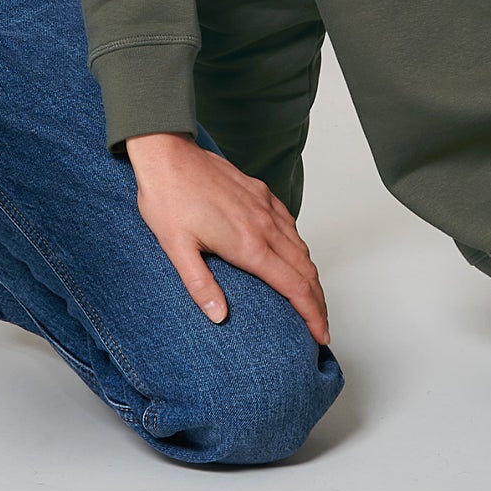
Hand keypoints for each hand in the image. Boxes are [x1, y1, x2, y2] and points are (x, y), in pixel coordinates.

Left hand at [124, 132, 329, 342]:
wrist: (168, 156)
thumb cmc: (168, 199)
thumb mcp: (176, 248)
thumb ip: (200, 284)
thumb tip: (219, 316)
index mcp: (248, 245)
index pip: (294, 287)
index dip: (312, 315)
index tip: (321, 335)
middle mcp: (264, 226)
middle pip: (306, 271)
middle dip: (318, 302)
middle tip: (322, 327)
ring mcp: (265, 208)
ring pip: (302, 248)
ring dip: (312, 277)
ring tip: (311, 299)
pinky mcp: (261, 194)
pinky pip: (291, 225)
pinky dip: (300, 248)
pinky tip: (293, 257)